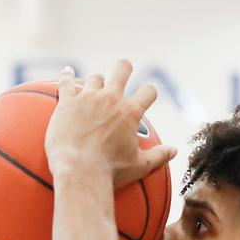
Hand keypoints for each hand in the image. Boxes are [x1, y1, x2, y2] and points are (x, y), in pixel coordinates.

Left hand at [45, 61, 175, 186]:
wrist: (78, 172)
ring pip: (95, 78)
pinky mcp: (66, 103)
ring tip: (97, 76)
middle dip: (124, 67)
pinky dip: (66, 76)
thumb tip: (174, 151)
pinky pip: (66, 83)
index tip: (148, 93)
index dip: (149, 91)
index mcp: (131, 112)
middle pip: (122, 71)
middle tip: (124, 68)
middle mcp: (111, 99)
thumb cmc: (109, 172)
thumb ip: (158, 156)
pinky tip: (67, 71)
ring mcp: (88, 99)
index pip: (148, 91)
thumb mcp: (139, 166)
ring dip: (97, 77)